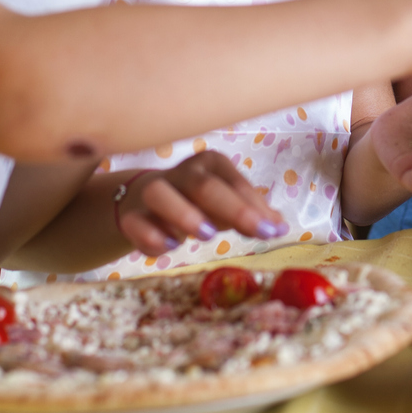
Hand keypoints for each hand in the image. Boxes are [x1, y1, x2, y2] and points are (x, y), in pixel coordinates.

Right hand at [112, 153, 284, 256]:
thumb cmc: (196, 201)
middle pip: (203, 185)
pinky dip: (151, 236)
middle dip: (233, 209)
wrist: (142, 200)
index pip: (234, 182)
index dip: (255, 206)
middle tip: (256, 232)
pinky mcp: (131, 215)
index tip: (274, 230)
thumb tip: (280, 225)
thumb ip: (252, 211)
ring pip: (160, 193)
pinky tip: (169, 248)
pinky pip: (135, 223)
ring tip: (207, 234)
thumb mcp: (226, 202)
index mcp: (209, 165)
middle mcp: (181, 173)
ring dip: (184, 214)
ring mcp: (152, 192)